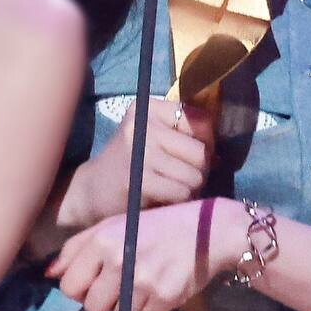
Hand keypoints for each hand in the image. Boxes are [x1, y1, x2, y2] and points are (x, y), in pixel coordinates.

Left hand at [45, 198, 237, 310]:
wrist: (209, 230)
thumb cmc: (157, 225)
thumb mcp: (116, 223)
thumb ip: (79, 246)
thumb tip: (49, 274)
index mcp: (104, 239)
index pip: (70, 286)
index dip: (80, 288)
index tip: (95, 281)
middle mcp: (120, 260)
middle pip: (92, 307)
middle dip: (103, 302)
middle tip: (120, 286)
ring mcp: (143, 281)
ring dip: (126, 307)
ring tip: (142, 285)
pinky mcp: (164, 298)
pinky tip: (159, 290)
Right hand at [80, 97, 214, 220]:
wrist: (89, 192)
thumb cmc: (129, 165)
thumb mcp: (153, 140)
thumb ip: (184, 138)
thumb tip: (220, 155)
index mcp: (149, 109)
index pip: (202, 120)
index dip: (206, 143)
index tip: (191, 156)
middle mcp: (144, 124)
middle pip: (201, 151)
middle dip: (199, 171)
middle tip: (181, 178)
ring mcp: (140, 151)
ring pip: (194, 175)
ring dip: (189, 189)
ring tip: (169, 189)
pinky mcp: (137, 179)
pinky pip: (181, 192)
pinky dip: (177, 201)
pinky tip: (160, 199)